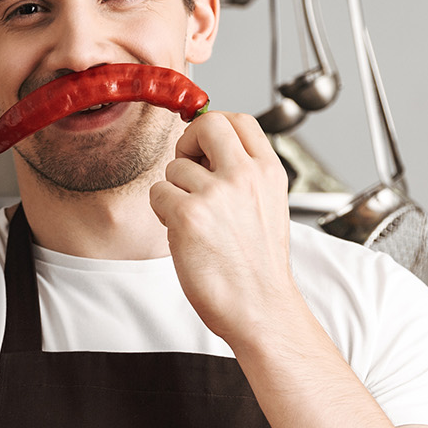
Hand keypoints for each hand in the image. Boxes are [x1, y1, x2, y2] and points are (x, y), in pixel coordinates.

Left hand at [148, 111, 307, 343]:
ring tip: (192, 220)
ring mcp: (216, 193)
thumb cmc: (258, 266)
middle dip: (188, 142)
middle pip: (207, 125)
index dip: (214, 129)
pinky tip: (181, 232)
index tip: (204, 148)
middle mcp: (245, 176)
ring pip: (174, 167)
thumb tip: (206, 151)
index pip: (239, 120)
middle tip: (187, 168)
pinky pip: (158, 193)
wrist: (259, 306)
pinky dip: (162, 211)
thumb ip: (245, 174)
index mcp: (269, 171)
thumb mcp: (268, 206)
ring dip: (173, 190)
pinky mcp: (188, 215)